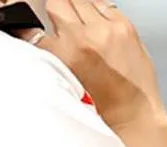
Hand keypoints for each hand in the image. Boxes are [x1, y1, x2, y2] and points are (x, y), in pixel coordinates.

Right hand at [28, 0, 166, 128]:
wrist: (135, 116)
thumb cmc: (105, 113)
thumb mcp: (69, 88)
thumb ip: (56, 60)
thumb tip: (43, 43)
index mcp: (69, 56)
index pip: (36, 33)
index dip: (31, 34)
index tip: (33, 36)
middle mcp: (88, 37)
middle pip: (57, 4)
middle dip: (54, 15)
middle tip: (58, 29)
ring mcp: (109, 28)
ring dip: (74, 11)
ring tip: (78, 29)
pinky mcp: (125, 26)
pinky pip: (103, 4)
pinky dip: (96, 12)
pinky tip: (96, 28)